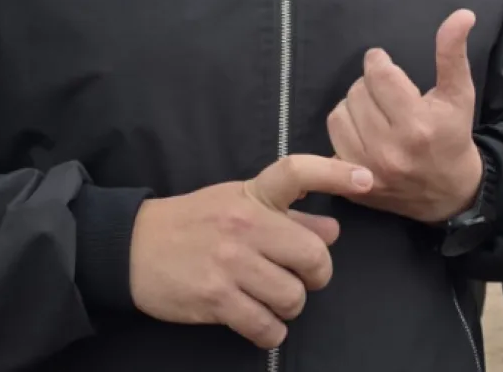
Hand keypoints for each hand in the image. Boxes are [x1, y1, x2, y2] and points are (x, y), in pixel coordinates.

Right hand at [129, 154, 373, 344]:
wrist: (133, 248)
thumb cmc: (195, 222)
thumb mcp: (238, 203)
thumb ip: (288, 215)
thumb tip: (334, 231)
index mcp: (253, 194)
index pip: (298, 172)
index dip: (337, 173)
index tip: (369, 179)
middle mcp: (245, 224)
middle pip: (312, 256)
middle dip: (317, 275)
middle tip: (304, 278)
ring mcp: (231, 262)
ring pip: (294, 296)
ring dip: (291, 305)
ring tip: (274, 299)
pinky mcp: (216, 299)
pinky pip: (266, 326)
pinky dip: (271, 330)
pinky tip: (260, 321)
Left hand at [327, 9, 484, 224]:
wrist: (449, 194)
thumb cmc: (453, 136)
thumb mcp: (459, 93)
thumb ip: (454, 53)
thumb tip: (462, 14)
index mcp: (417, 124)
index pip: (379, 75)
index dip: (378, 61)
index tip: (384, 63)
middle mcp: (389, 149)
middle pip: (358, 92)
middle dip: (369, 83)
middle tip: (384, 90)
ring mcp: (367, 169)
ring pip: (340, 113)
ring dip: (354, 104)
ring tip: (373, 108)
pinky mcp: (353, 183)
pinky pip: (333, 138)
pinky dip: (345, 128)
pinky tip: (363, 129)